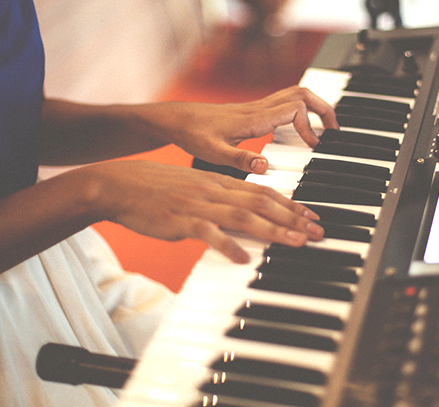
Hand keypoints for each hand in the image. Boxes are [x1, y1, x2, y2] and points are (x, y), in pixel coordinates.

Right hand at [88, 160, 323, 262]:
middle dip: (292, 218)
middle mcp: (214, 190)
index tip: (312, 216)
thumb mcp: (195, 188)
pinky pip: (208, 233)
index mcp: (219, 182)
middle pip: (261, 203)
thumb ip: (221, 199)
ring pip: (242, 216)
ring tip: (295, 242)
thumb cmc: (158, 189)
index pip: (263, 192)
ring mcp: (197, 204)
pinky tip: (242, 258)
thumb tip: (245, 217)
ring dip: (272, 230)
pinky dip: (226, 244)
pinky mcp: (180, 220)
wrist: (121, 185)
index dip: (291, 204)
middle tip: (317, 232)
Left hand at [136, 86, 338, 173]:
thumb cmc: (192, 135)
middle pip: (302, 94)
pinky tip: (300, 132)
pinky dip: (301, 112)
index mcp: (254, 118)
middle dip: (324, 109)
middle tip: (334, 131)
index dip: (309, 127)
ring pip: (296, 95)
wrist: (177, 120)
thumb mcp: (211, 153)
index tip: (313, 147)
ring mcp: (257, 108)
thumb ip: (238, 160)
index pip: (295, 109)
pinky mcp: (253, 111)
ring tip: (325, 130)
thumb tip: (264, 166)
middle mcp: (259, 109)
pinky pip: (285, 103)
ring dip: (315, 107)